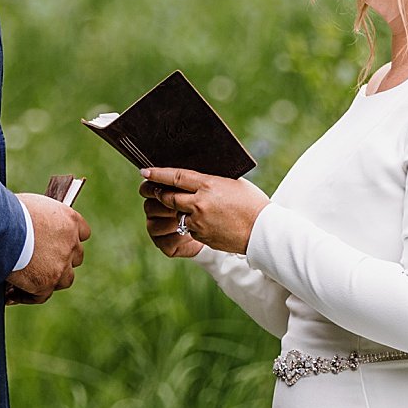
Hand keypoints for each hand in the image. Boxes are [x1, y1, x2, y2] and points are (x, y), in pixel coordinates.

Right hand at [7, 193, 90, 304]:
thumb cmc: (8, 211)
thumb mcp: (31, 205)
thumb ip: (40, 217)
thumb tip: (30, 224)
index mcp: (70, 220)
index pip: (82, 232)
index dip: (69, 239)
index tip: (56, 241)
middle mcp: (70, 244)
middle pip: (75, 256)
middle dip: (61, 259)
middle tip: (41, 261)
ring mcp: (61, 266)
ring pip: (65, 279)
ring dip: (50, 279)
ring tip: (29, 280)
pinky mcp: (46, 283)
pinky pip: (41, 296)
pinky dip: (29, 296)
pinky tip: (13, 294)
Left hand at [138, 167, 268, 255]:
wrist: (263, 231)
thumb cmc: (252, 203)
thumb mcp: (233, 183)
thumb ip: (213, 180)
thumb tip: (197, 178)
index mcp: (208, 185)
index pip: (176, 177)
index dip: (157, 174)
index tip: (145, 172)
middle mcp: (200, 203)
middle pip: (168, 196)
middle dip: (158, 192)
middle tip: (152, 188)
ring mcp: (199, 222)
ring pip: (176, 213)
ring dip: (174, 208)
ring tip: (177, 204)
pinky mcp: (201, 236)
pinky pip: (188, 227)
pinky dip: (190, 222)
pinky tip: (201, 219)